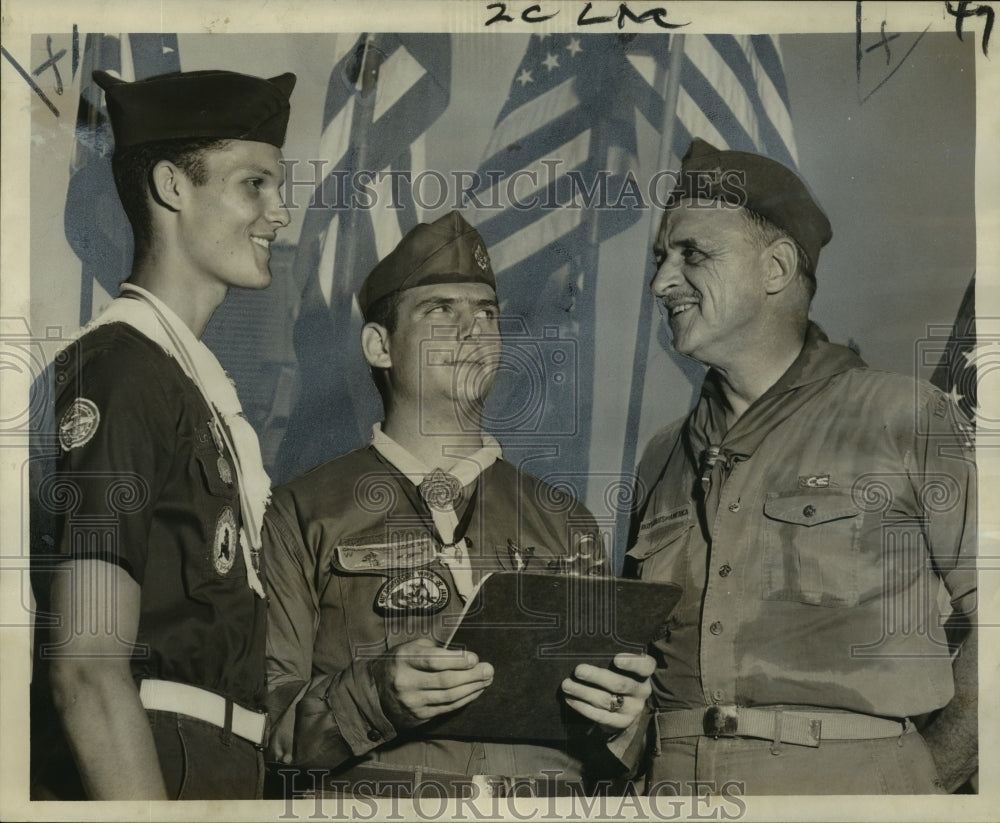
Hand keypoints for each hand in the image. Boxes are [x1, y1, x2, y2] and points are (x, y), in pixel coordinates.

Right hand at [371, 637, 493, 729]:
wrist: (374, 693)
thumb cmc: (399, 663)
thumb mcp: (408, 648)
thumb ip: (432, 648)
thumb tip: (461, 655)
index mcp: (404, 659)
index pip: (433, 661)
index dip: (456, 660)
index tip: (474, 658)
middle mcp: (406, 682)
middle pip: (445, 681)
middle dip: (471, 676)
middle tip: (489, 669)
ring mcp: (412, 702)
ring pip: (449, 697)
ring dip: (472, 688)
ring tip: (487, 679)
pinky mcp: (419, 716)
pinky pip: (446, 708)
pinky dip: (464, 700)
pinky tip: (475, 691)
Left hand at [561, 652, 654, 734]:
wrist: (627, 707)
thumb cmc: (619, 676)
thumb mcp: (623, 667)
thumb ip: (611, 657)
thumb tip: (587, 648)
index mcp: (644, 674)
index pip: (645, 666)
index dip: (632, 663)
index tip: (616, 659)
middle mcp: (641, 692)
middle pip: (620, 684)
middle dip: (597, 676)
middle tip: (578, 670)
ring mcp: (632, 709)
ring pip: (606, 700)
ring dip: (583, 692)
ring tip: (566, 684)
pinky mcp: (620, 723)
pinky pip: (600, 716)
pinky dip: (582, 707)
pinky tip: (570, 698)